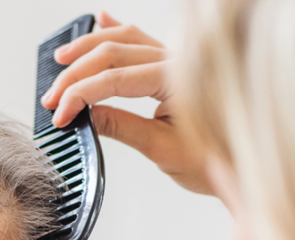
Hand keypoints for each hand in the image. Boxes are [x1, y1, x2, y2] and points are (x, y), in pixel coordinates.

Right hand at [40, 12, 212, 194]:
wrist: (244, 164)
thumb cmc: (214, 159)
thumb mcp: (163, 149)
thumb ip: (122, 127)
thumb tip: (85, 115)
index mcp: (176, 81)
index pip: (114, 79)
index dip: (80, 95)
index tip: (60, 115)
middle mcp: (176, 62)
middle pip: (113, 53)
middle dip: (76, 74)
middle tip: (51, 99)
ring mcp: (175, 60)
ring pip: (124, 39)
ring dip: (89, 47)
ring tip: (62, 60)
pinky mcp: (173, 66)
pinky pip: (142, 38)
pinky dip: (117, 30)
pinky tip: (101, 20)